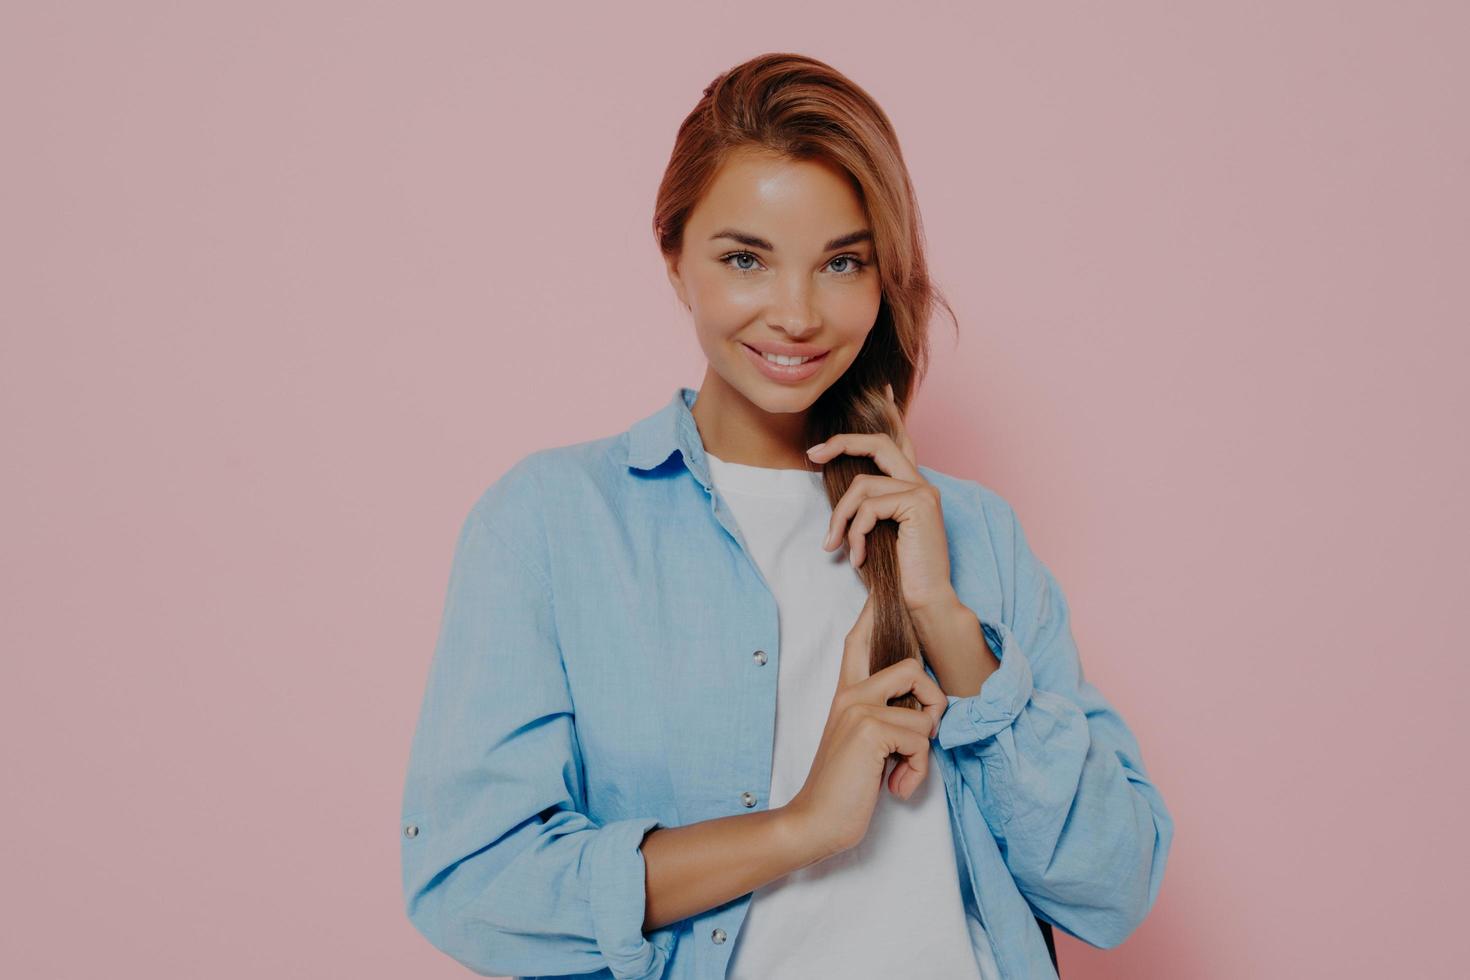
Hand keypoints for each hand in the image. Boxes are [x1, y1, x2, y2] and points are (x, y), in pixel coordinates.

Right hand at [783, 593, 949, 859]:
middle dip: (932, 706)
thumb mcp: (864, 746)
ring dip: (923, 752)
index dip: (872, 614)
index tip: (879, 590)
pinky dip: (917, 771)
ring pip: (925, 713)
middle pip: (911, 667)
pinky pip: (921, 739)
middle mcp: (850, 693)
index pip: (857, 640)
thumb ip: (884, 721)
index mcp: (846, 694)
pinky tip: (894, 787)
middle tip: (917, 742)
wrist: (814, 821)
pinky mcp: (870, 728)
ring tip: (899, 772)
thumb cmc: (843, 789)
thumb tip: (923, 715)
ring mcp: (858, 707)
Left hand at [807, 382, 959, 614]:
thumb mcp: (878, 535)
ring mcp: (923, 491)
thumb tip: (845, 492)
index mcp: (914, 487)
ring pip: (861, 486)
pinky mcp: (919, 503)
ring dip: (840, 520)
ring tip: (836, 547)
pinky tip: (859, 557)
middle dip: (842, 444)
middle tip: (813, 454)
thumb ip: (868, 509)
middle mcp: (922, 483)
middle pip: (877, 444)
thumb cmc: (899, 575)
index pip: (901, 441)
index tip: (881, 390)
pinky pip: (868, 506)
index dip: (891, 414)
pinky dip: (856, 533)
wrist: (925, 602)